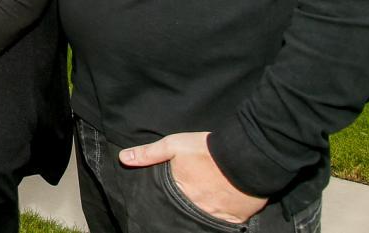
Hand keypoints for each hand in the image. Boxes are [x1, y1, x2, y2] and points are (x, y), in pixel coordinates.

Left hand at [120, 132, 267, 223]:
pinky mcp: (235, 217)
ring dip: (202, 209)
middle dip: (184, 205)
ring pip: (203, 218)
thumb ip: (149, 153)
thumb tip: (123, 158)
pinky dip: (222, 216)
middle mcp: (195, 207)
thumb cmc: (208, 149)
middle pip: (184, 211)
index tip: (169, 196)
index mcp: (179, 191)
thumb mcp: (174, 145)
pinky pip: (226, 223)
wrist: (245, 155)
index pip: (166, 201)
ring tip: (205, 198)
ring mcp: (215, 214)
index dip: (166, 199)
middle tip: (190, 195)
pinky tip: (221, 206)